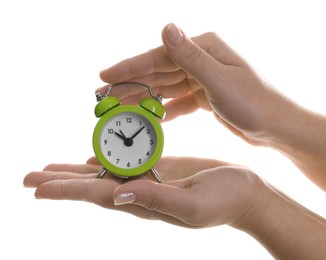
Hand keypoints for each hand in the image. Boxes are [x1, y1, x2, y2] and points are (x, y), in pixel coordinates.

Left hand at [23, 156, 264, 227]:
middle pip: (93, 186)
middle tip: (29, 176)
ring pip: (106, 172)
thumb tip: (116, 195)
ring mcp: (151, 179)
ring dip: (77, 170)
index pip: (98, 196)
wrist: (245, 193)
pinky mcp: (162, 167)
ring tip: (52, 167)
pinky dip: (106, 158)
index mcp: (146, 202)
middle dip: (62, 181)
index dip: (68, 191)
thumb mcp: (192, 204)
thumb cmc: (224, 200)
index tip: (37, 187)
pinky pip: (127, 161)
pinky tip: (93, 156)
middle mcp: (142, 192)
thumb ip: (155, 200)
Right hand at [98, 23, 297, 145]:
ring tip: (120, 108)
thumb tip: (166, 26)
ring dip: (143, 98)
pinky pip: (179, 101)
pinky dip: (166, 109)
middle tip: (103, 95)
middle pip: (158, 72)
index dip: (128, 67)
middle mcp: (202, 60)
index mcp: (204, 49)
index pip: (158, 57)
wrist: (277, 127)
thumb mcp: (220, 80)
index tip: (103, 75)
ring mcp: (203, 79)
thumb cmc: (255, 103)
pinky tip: (153, 117)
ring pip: (166, 88)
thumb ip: (190, 57)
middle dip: (130, 84)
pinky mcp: (206, 97)